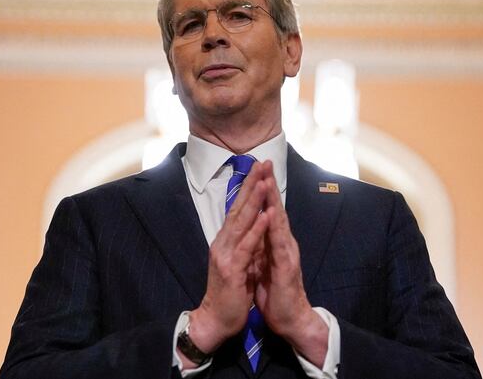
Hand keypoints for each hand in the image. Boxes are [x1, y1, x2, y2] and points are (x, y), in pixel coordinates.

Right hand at [186, 162, 269, 357]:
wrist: (216, 320)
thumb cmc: (230, 292)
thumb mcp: (238, 262)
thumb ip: (243, 243)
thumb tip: (252, 224)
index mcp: (225, 241)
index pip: (238, 209)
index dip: (248, 188)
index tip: (258, 169)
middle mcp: (223, 243)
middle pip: (238, 209)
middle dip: (250, 185)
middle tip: (261, 163)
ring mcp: (226, 255)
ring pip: (241, 223)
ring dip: (254, 201)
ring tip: (264, 181)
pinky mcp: (232, 269)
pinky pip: (247, 246)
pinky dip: (257, 230)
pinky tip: (265, 216)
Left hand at [252, 161, 328, 366]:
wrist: (289, 319)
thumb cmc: (275, 293)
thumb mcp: (263, 264)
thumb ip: (260, 245)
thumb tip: (253, 229)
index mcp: (275, 242)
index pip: (267, 211)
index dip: (261, 191)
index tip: (255, 170)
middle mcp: (283, 242)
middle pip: (275, 209)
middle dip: (268, 185)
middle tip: (264, 162)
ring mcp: (286, 253)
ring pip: (279, 221)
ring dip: (273, 200)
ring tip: (267, 180)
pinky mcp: (286, 267)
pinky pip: (278, 245)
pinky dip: (275, 229)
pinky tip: (271, 216)